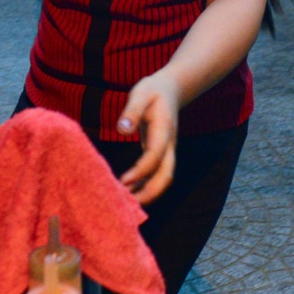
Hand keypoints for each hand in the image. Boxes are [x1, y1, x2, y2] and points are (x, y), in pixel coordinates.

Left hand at [115, 73, 181, 203]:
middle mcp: (169, 145)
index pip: (155, 155)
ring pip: (163, 179)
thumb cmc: (152, 91)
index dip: (140, 171)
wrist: (170, 90)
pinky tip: (129, 193)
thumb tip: (123, 129)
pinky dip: (145, 186)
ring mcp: (167, 151)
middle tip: (127, 203)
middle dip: (149, 192)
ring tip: (125, 203)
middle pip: (166, 175)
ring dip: (147, 194)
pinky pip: (156, 176)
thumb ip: (132, 110)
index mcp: (164, 130)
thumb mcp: (141, 93)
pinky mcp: (161, 155)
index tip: (123, 181)